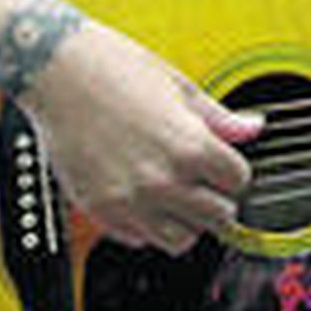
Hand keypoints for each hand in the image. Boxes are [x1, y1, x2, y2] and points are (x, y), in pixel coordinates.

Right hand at [18, 21, 263, 253]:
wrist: (57, 71)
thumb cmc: (115, 69)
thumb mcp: (179, 86)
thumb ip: (220, 117)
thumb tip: (253, 127)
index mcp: (190, 147)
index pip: (239, 182)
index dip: (233, 169)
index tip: (223, 163)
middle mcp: (163, 181)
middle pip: (219, 218)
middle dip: (216, 198)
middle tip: (203, 181)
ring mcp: (130, 201)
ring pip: (182, 240)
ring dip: (185, 219)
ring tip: (174, 192)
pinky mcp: (100, 211)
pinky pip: (139, 239)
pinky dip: (147, 225)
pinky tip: (141, 195)